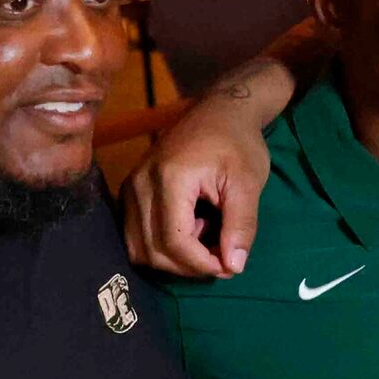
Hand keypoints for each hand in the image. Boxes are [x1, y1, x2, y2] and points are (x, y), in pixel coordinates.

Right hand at [123, 93, 274, 276]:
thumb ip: (241, 225)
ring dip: (173, 259)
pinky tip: (189, 231)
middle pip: (152, 250)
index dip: (201, 264)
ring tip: (206, 241)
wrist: (219, 112)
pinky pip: (135, 235)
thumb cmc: (238, 144)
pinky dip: (160, 246)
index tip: (229, 267)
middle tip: (222, 259)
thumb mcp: (248, 183)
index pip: (174, 240)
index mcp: (170, 178)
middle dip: (189, 266)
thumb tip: (233, 267)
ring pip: (139, 248)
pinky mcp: (129, 191)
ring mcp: (130, 187)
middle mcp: (140, 183)